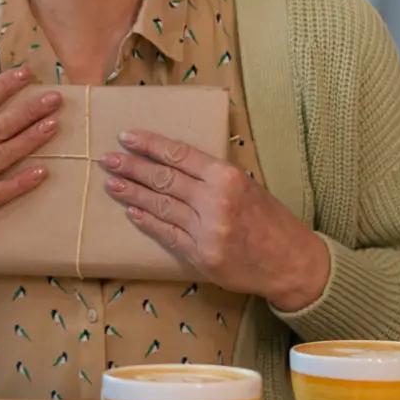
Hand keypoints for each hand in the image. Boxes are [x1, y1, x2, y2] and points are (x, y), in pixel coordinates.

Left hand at [100, 130, 329, 312]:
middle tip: (108, 159)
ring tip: (113, 183)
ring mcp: (206, 231)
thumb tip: (172, 161)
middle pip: (163, 179)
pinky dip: (147, 222)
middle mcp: (215, 202)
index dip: (149, 145)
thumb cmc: (270, 220)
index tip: (127, 137)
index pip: (179, 155)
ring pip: (160, 206)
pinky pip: (167, 234)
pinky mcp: (200, 255)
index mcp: (227, 178)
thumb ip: (212, 176)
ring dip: (132, 193)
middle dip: (132, 167)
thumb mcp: (247, 186)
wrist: (291, 262)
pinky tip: (132, 212)